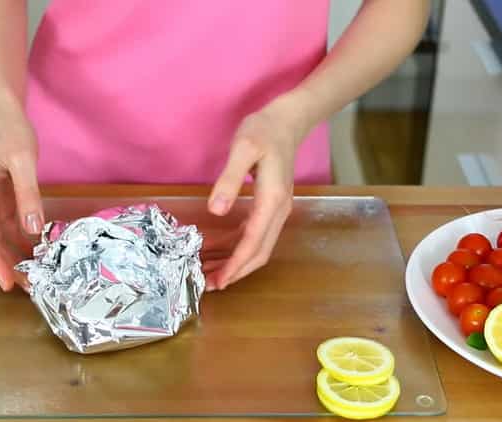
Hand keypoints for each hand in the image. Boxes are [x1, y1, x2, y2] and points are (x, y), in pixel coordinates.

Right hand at [0, 106, 42, 290]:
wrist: (5, 112)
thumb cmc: (10, 133)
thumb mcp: (22, 162)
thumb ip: (27, 195)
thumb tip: (31, 229)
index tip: (6, 283)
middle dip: (8, 264)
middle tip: (28, 287)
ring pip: (1, 235)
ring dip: (16, 254)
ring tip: (35, 275)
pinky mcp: (1, 198)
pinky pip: (10, 224)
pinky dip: (22, 238)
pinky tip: (38, 251)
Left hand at [205, 95, 311, 289]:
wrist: (289, 120)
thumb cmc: (264, 129)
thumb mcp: (243, 149)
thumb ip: (229, 180)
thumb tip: (217, 210)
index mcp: (272, 200)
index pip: (253, 242)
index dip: (235, 265)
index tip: (218, 281)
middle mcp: (279, 210)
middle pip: (260, 252)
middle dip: (237, 272)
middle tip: (212, 285)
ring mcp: (279, 209)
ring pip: (261, 246)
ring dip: (240, 263)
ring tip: (216, 273)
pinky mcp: (273, 204)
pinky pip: (259, 234)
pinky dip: (243, 248)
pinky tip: (226, 251)